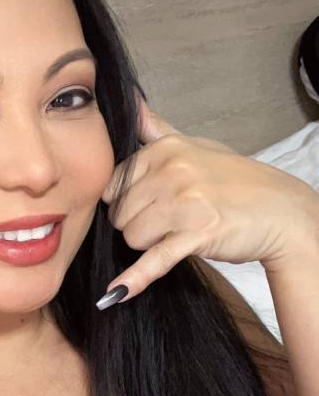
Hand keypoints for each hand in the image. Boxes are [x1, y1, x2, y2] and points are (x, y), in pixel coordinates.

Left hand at [96, 100, 318, 308]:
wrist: (280, 211)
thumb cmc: (234, 181)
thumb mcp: (194, 145)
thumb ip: (157, 129)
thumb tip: (130, 102)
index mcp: (165, 148)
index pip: (114, 184)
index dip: (127, 201)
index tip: (150, 204)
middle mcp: (172, 171)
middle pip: (120, 214)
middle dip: (137, 224)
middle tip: (170, 221)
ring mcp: (184, 202)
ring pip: (131, 237)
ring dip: (149, 244)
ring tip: (179, 233)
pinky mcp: (196, 234)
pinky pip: (154, 260)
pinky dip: (135, 279)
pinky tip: (116, 293)